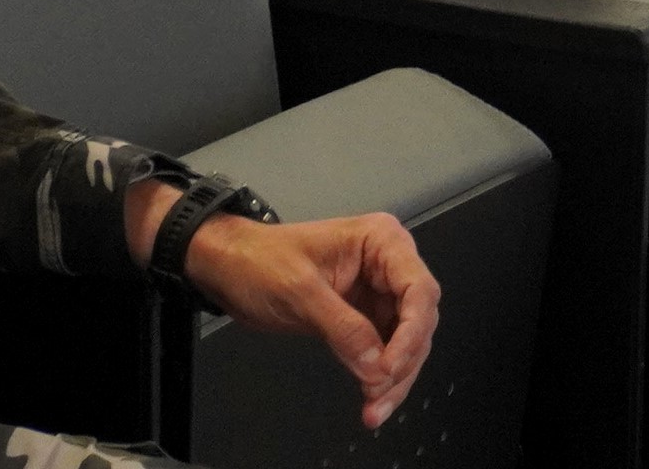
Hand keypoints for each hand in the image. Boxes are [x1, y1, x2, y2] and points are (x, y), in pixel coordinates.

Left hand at [185, 213, 441, 430]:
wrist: (229, 268)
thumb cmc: (257, 260)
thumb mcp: (298, 290)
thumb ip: (342, 328)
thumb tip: (376, 365)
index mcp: (379, 241)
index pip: (418, 289)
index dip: (411, 332)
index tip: (390, 367)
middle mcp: (385, 265)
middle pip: (418, 320)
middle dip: (402, 362)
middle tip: (379, 394)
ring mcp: (376, 293)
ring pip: (406, 342)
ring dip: (394, 378)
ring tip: (374, 407)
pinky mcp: (363, 317)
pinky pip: (384, 351)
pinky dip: (379, 377)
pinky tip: (371, 398)